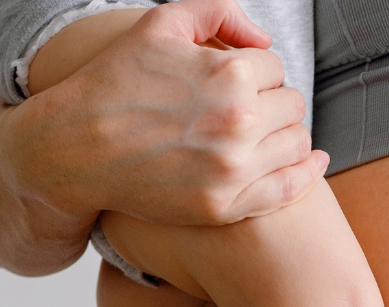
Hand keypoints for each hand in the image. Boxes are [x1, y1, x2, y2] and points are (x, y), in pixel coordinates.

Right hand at [6, 0, 325, 226]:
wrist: (75, 148)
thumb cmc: (117, 82)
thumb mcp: (160, 24)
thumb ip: (219, 13)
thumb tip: (264, 39)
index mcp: (229, 74)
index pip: (274, 68)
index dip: (254, 72)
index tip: (230, 84)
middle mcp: (238, 122)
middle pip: (291, 105)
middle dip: (272, 102)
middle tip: (244, 110)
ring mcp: (233, 168)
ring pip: (297, 143)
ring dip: (286, 134)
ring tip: (260, 133)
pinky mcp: (226, 205)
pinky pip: (291, 187)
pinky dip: (307, 171)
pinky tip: (312, 161)